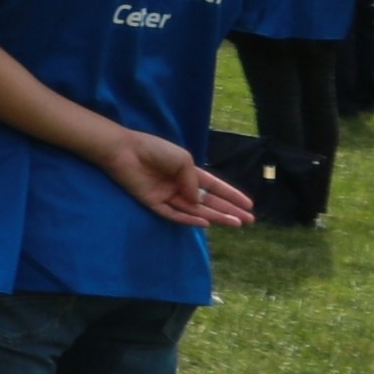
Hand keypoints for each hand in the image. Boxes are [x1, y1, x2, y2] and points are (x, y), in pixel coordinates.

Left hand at [102, 128, 262, 226]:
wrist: (125, 151)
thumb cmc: (154, 150)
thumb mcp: (183, 160)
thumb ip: (193, 181)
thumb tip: (199, 201)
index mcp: (188, 172)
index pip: (215, 187)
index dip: (232, 196)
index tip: (249, 205)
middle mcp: (180, 186)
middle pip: (209, 202)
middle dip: (229, 211)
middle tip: (247, 221)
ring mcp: (167, 195)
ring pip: (195, 211)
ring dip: (215, 217)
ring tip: (235, 223)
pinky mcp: (153, 203)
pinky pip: (174, 214)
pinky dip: (189, 219)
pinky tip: (205, 222)